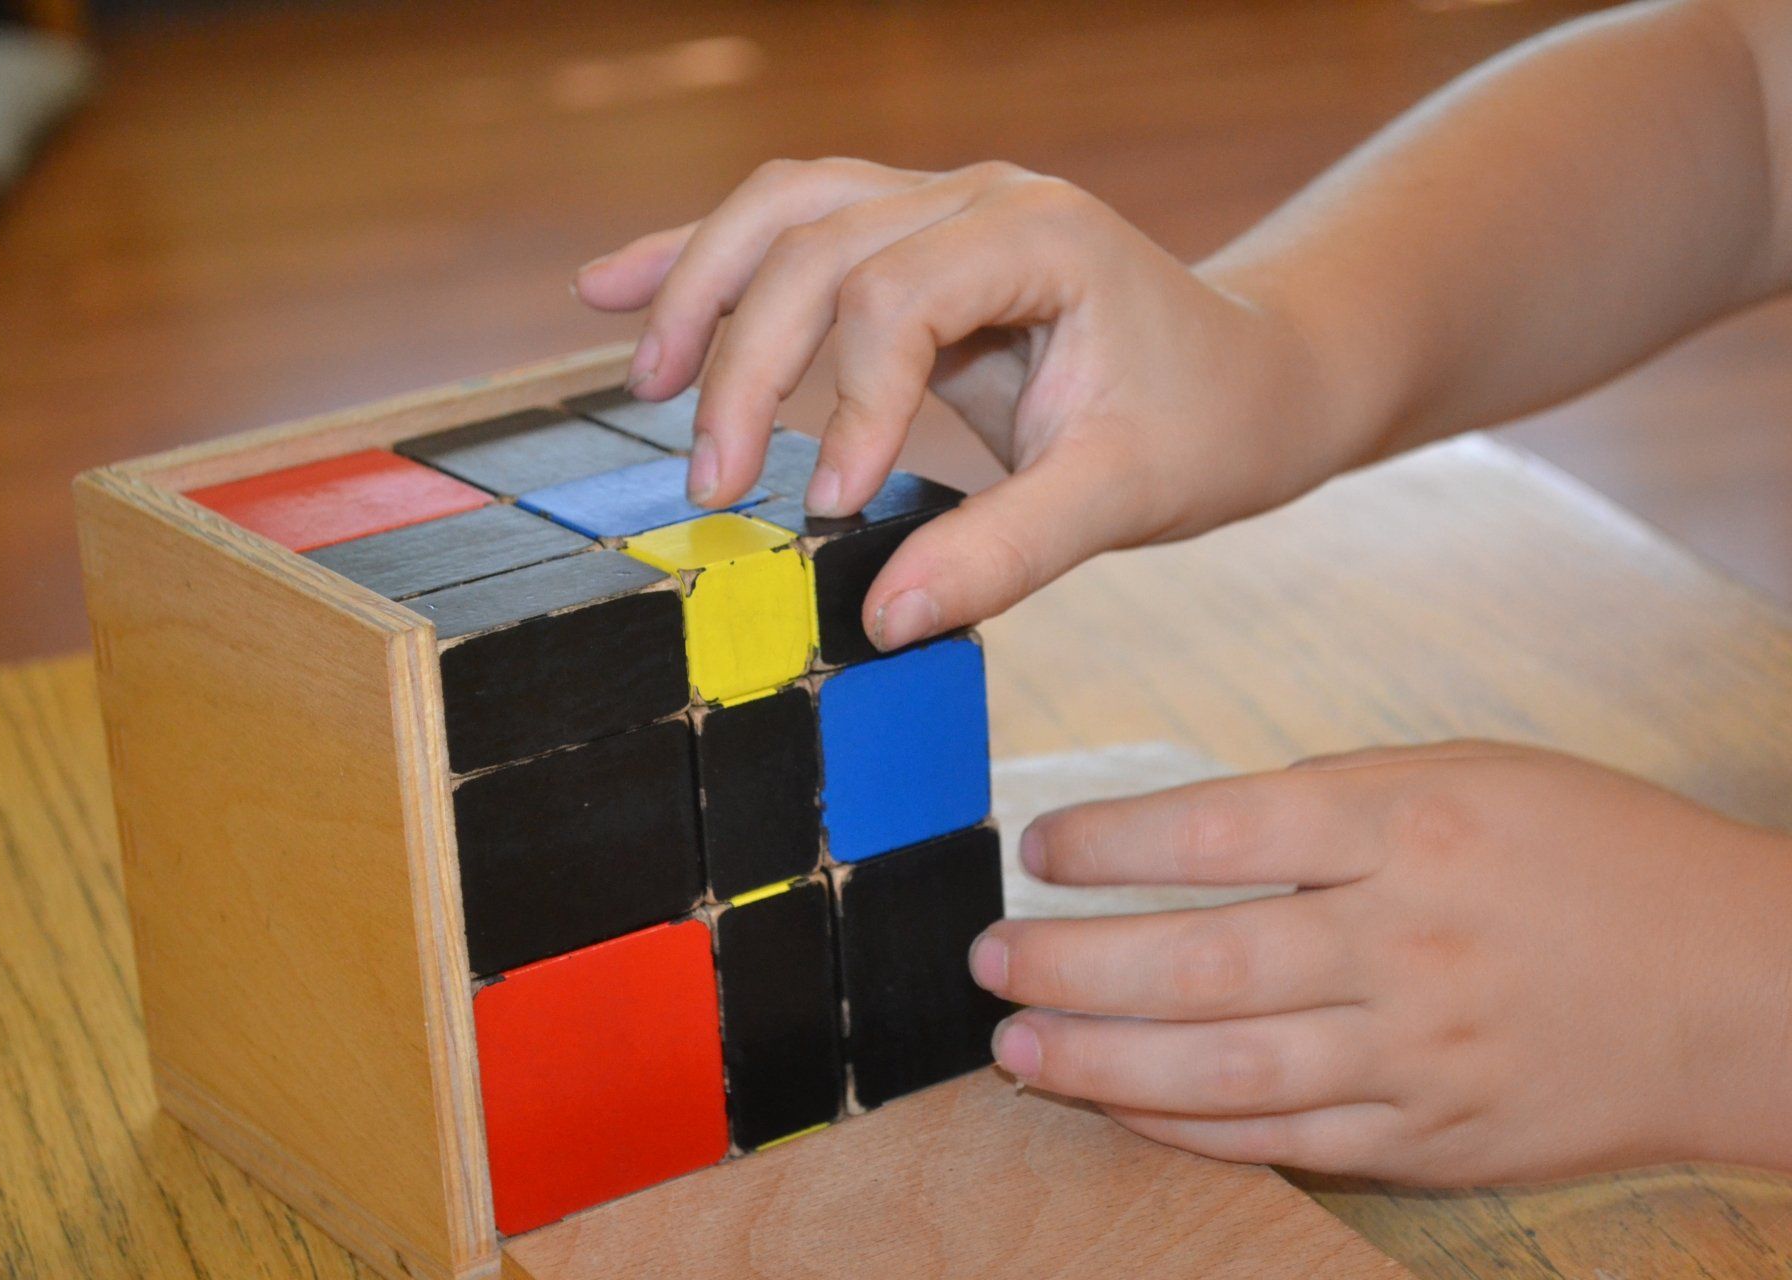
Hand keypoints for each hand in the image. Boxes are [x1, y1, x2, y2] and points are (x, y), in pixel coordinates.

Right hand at [574, 158, 1348, 650]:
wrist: (1256, 375)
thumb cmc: (1209, 423)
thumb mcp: (1126, 496)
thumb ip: (1008, 550)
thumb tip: (882, 618)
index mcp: (1039, 236)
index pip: (897, 293)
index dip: (848, 401)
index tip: (830, 508)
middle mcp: (979, 197)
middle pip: (816, 244)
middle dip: (746, 362)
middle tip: (712, 484)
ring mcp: (940, 206)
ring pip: (784, 212)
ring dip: (701, 289)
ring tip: (647, 387)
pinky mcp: (911, 243)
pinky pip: (791, 226)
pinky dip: (703, 259)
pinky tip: (618, 288)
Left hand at [970, 741, 1791, 1182]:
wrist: (1738, 987)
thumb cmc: (1591, 857)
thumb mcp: (1464, 778)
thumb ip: (1327, 803)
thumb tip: (1183, 839)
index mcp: (1409, 824)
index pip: (1219, 830)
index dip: (1107, 843)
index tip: (1037, 850)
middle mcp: (1405, 939)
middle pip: (1200, 960)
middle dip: (1071, 965)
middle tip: (988, 961)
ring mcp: (1419, 1050)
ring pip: (1225, 1066)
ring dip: (1100, 1063)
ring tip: (1014, 1048)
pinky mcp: (1431, 1135)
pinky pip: (1282, 1137)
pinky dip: (1185, 1126)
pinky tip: (1116, 1105)